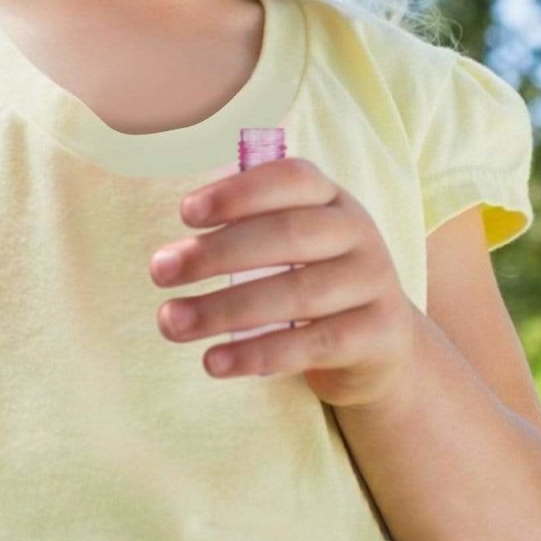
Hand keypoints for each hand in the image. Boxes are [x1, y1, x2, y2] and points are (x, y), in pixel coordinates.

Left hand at [149, 157, 420, 407]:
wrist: (381, 343)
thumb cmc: (313, 277)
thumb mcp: (292, 240)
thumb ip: (246, 225)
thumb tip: (179, 237)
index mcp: (330, 198)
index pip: (290, 179)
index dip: (237, 192)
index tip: (185, 213)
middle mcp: (357, 232)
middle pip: (287, 235)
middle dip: (216, 253)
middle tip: (159, 271)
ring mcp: (372, 283)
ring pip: (296, 294)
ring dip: (224, 310)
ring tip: (170, 322)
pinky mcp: (376, 336)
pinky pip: (312, 345)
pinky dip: (257, 354)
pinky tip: (212, 361)